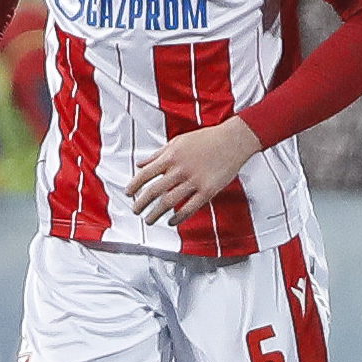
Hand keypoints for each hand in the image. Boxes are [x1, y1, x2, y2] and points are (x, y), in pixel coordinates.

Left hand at [126, 116, 262, 223]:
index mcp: (172, 156)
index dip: (134, 185)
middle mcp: (180, 169)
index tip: (128, 193)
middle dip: (141, 203)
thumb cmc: (205, 139)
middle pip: (154, 190)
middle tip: (135, 210)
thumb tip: (140, 163)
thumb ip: (158, 154)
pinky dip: (178, 217)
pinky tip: (171, 221)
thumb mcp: (177, 141)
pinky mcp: (208, 191)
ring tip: (149, 220)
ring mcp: (194, 181)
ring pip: (169, 202)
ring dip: (156, 213)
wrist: (232, 141)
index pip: (146, 173)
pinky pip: (190, 208)